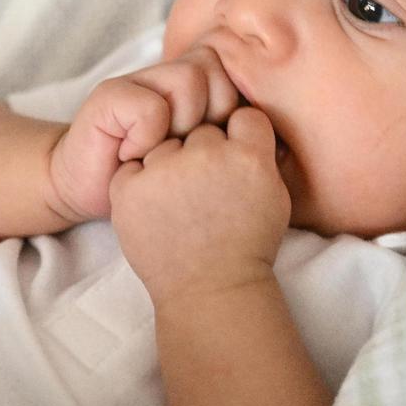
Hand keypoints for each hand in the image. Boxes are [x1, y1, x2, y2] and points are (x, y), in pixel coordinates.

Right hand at [46, 45, 240, 222]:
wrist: (87, 189)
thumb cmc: (155, 183)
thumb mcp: (203, 161)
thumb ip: (233, 138)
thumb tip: (278, 140)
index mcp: (198, 86)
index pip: (238, 75)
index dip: (234, 115)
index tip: (213, 152)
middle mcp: (169, 74)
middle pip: (218, 70)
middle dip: (214, 117)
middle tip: (188, 152)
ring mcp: (138, 80)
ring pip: (188, 79)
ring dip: (182, 124)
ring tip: (162, 152)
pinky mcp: (109, 96)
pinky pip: (151, 106)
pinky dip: (148, 136)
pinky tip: (134, 155)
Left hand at [109, 107, 290, 305]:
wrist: (210, 290)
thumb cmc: (247, 247)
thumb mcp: (275, 196)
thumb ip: (263, 156)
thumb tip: (250, 125)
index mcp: (248, 157)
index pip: (243, 115)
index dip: (238, 135)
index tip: (234, 160)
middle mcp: (207, 156)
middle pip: (201, 130)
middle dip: (202, 153)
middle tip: (204, 191)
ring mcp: (165, 171)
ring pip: (165, 144)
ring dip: (169, 166)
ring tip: (179, 204)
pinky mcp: (130, 189)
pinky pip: (132, 165)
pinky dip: (140, 183)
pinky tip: (156, 208)